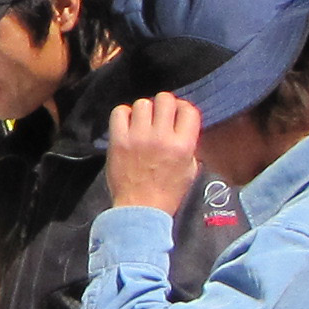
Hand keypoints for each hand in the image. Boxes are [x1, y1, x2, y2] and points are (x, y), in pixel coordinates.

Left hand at [104, 95, 205, 214]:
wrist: (141, 210)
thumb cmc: (167, 193)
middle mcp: (162, 137)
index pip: (188, 109)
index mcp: (183, 145)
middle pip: (165, 99)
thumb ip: (190, 146)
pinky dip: (124, 115)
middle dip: (164, 105)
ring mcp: (138, 138)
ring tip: (143, 123)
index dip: (183, 109)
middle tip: (159, 116)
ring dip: (144, 111)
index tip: (177, 115)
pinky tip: (128, 125)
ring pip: (142, 103)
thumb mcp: (190, 170)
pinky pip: (120, 112)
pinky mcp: (119, 141)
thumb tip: (183, 126)